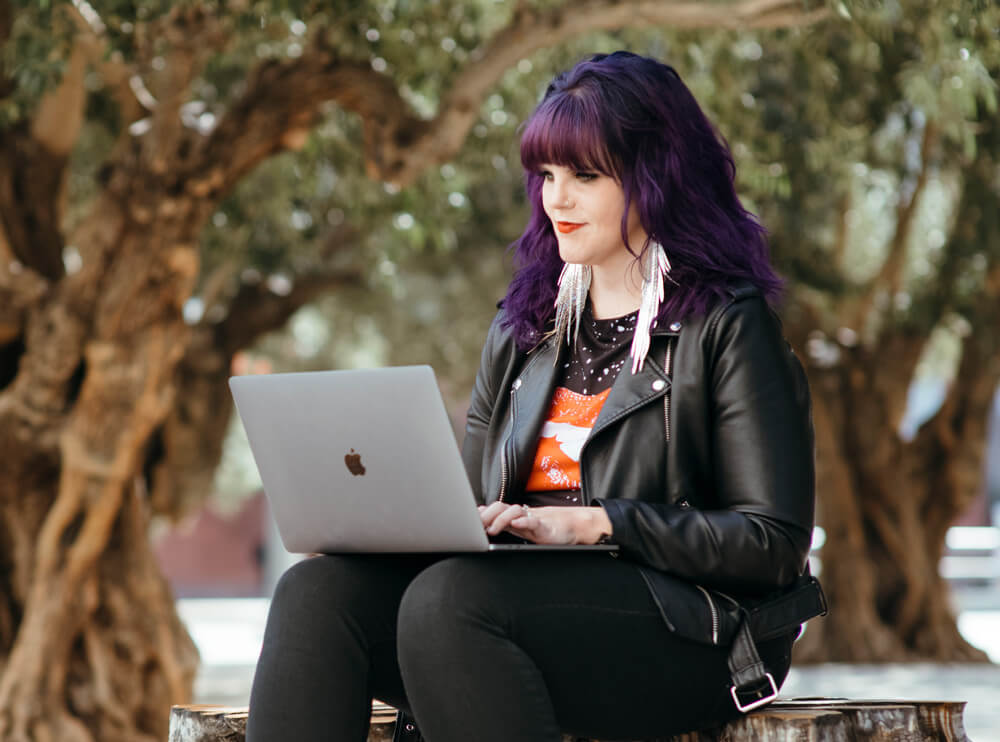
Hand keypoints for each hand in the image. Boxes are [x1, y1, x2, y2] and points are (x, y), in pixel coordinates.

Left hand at [478, 502, 612, 544]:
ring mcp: (533, 519)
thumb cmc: (546, 528)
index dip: (482, 512)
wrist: (572, 526)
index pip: (495, 509)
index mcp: (515, 516)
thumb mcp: (522, 527)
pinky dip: (524, 522)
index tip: (470, 519)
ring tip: (493, 529)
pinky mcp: (545, 526)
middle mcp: (522, 515)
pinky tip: (516, 524)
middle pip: (501, 507)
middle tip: (477, 525)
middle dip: (487, 515)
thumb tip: (483, 518)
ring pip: (514, 512)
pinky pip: (533, 521)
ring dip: (501, 520)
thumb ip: (505, 523)